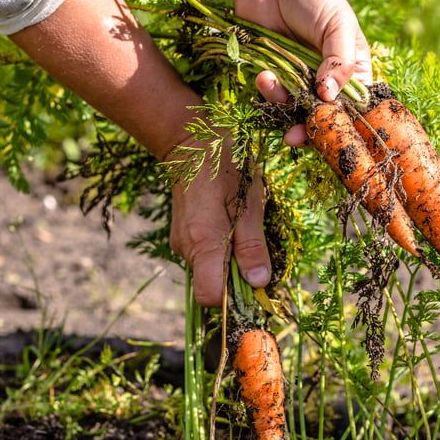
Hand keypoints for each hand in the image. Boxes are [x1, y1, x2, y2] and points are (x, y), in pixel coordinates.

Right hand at [169, 137, 270, 306]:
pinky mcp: (181, 234)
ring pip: (208, 268)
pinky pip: (203, 254)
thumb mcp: (249, 205)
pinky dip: (218, 248)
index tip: (252, 281)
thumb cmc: (225, 169)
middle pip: (211, 284)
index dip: (233, 297)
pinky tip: (228, 221)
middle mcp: (185, 248)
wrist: (192, 143)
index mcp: (202, 244)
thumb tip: (259, 283)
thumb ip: (252, 247)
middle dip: (235, 275)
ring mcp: (180, 242)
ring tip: (240, 225)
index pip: (210, 296)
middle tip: (252, 242)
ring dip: (229, 258)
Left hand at [234, 0, 371, 144]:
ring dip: (282, 106)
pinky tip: (263, 75)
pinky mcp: (275, 78)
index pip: (355, 108)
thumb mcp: (337, 24)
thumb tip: (330, 97)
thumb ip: (340, 61)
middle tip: (295, 136)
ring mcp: (300, 82)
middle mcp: (329, 82)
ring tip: (271, 82)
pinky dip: (268, 93)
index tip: (331, 131)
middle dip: (309, 129)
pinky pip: (273, 100)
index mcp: (353, 71)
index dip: (344, 124)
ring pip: (295, 113)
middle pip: (324, 119)